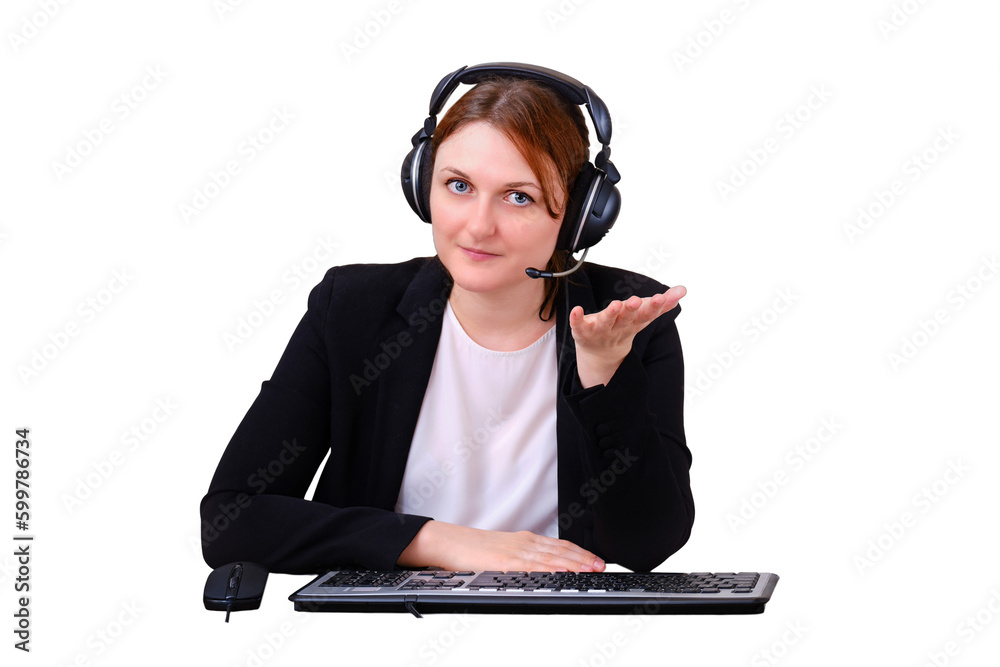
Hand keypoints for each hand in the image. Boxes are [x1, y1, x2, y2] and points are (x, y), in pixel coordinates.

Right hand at [397, 520, 605, 571]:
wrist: (447, 542)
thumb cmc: (470, 550)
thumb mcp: (501, 554)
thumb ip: (520, 561)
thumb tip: (538, 571)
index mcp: (524, 541)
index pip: (559, 546)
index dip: (579, 553)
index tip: (596, 560)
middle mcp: (523, 543)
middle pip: (560, 549)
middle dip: (583, 558)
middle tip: (602, 565)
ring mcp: (515, 551)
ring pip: (551, 556)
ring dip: (573, 563)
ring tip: (590, 569)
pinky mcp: (504, 561)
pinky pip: (531, 566)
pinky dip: (549, 568)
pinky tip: (561, 571)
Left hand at [570, 285, 685, 387]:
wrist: (601, 353)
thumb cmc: (624, 327)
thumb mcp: (643, 316)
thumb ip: (663, 303)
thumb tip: (683, 290)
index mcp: (634, 322)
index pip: (646, 315)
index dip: (654, 307)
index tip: (660, 298)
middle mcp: (619, 328)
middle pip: (626, 319)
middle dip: (631, 310)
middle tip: (635, 300)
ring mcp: (601, 331)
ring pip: (606, 323)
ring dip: (610, 314)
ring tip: (615, 304)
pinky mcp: (583, 331)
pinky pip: (579, 326)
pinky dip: (577, 319)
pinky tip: (576, 310)